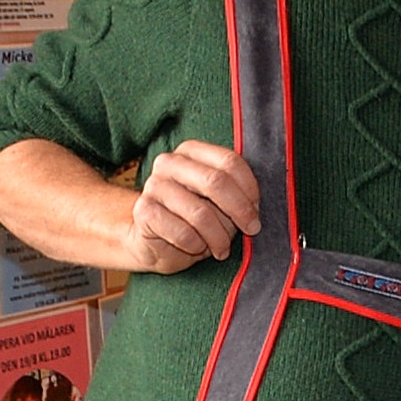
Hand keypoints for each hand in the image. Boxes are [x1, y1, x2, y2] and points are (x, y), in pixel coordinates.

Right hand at [127, 140, 260, 271]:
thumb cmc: (195, 220)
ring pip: (201, 213)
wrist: (155, 242)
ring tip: (221, 248)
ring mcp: (153, 185)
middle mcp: (169, 162)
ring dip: (219, 237)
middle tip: (251, 229)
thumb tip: (254, 208)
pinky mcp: (144, 210)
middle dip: (240, 211)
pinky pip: (183, 233)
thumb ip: (236, 195)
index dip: (249, 189)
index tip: (256, 211)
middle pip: (216, 181)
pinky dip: (197, 246)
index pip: (230, 161)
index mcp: (191, 151)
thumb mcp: (219, 203)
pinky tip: (196, 248)